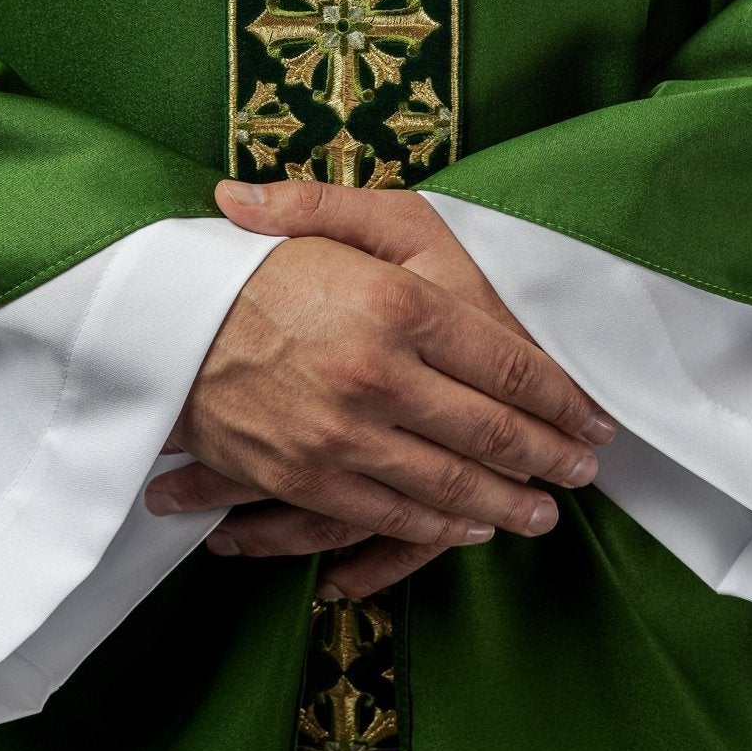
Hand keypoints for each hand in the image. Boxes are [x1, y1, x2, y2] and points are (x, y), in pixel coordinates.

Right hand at [147, 180, 613, 598]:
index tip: (590, 416)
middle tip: (583, 470)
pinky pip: (391, 514)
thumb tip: (459, 232)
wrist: (161, 324)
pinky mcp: (307, 476)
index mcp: (398, 303)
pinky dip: (439, 528)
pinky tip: (468, 527)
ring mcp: (345, 433)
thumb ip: (410, 236)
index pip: (508, 362)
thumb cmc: (253, 266)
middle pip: (491, 431)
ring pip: (449, 485)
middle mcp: (381, 373)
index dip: (560, 396)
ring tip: (541, 513)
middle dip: (548, 457)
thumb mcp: (328, 221)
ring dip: (506, 504)